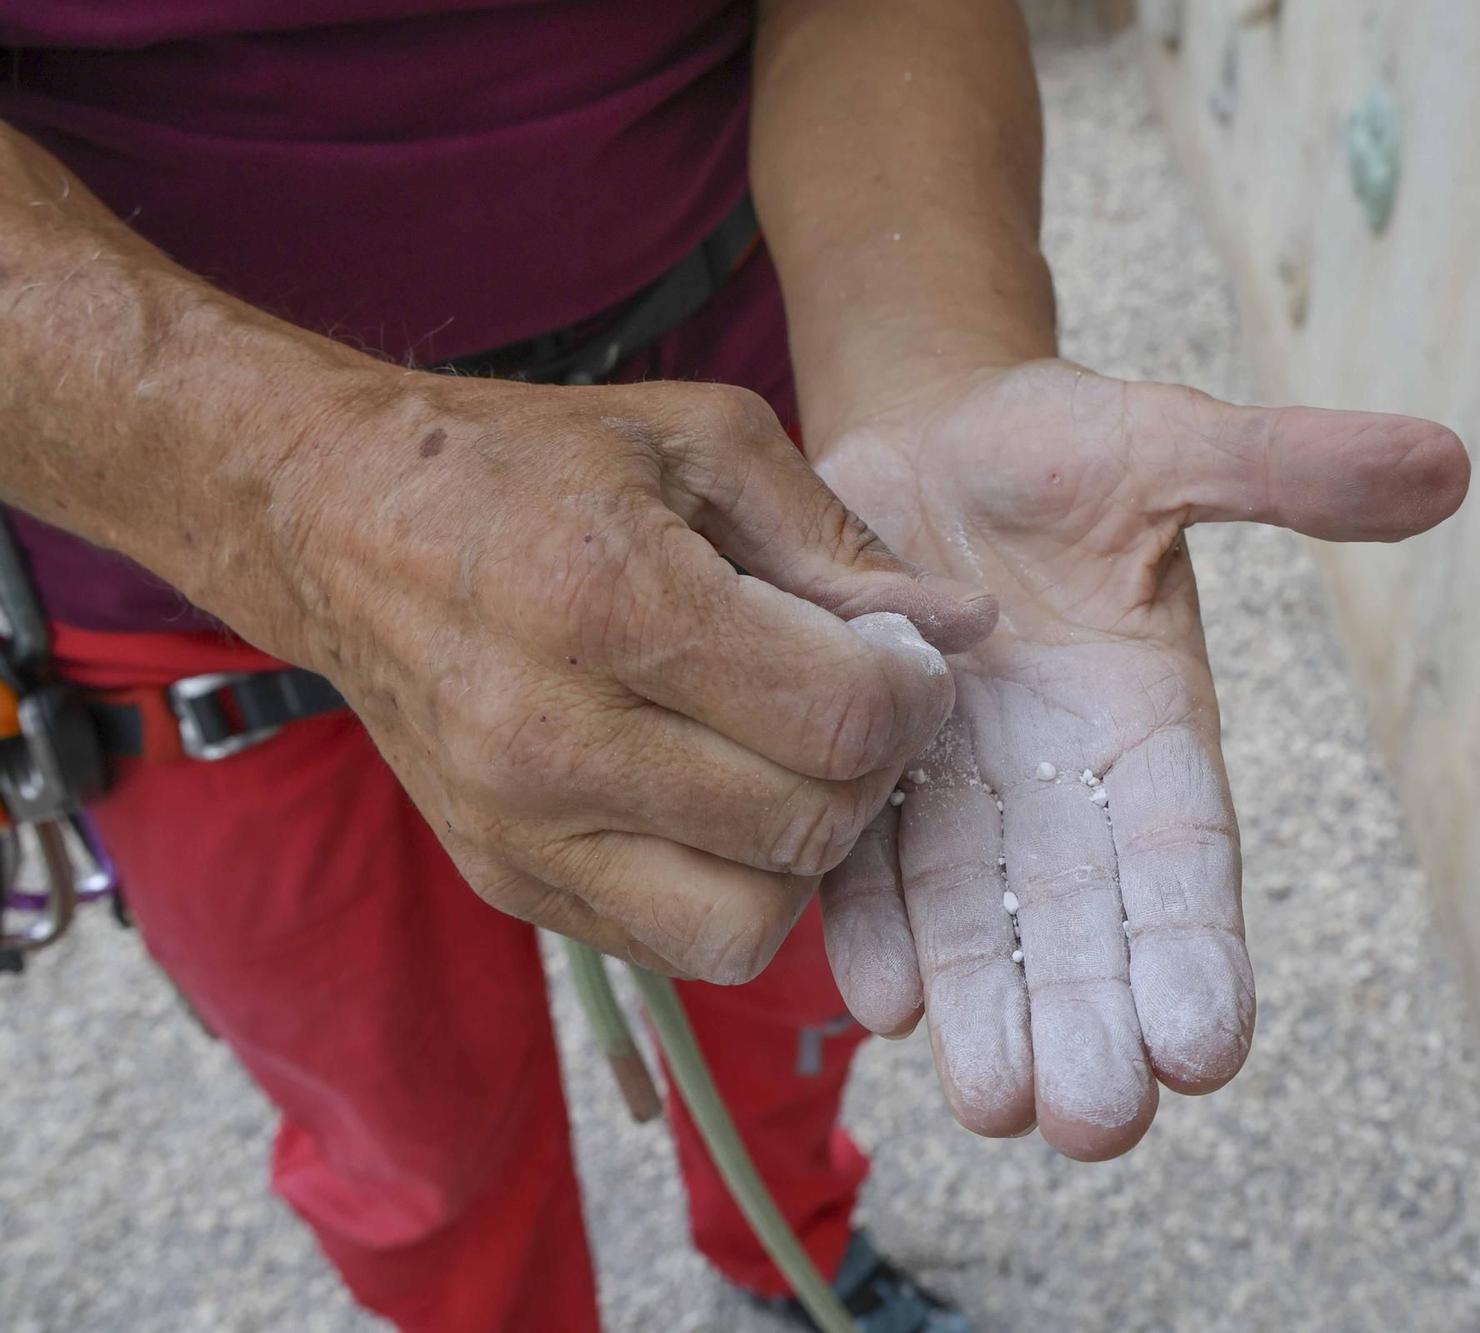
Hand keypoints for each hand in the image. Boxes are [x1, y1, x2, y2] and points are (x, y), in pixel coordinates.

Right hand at [259, 374, 995, 981]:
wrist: (336, 526)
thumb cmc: (530, 463)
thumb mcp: (699, 442)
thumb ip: (840, 539)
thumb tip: (967, 626)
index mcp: (612, 600)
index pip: (841, 720)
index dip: (915, 698)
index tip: (908, 660)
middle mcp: (553, 737)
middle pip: (808, 829)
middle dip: (875, 774)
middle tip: (863, 710)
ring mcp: (521, 829)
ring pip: (748, 925)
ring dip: (807, 857)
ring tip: (794, 768)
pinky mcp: (507, 883)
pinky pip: (676, 944)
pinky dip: (732, 889)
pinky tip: (726, 800)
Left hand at [814, 361, 1466, 1157]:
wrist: (920, 440)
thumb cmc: (1057, 448)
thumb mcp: (1171, 446)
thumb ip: (1285, 470)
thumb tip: (1447, 462)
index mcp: (1151, 727)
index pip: (1186, 856)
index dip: (1198, 947)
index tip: (1208, 1049)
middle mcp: (1062, 789)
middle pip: (1084, 927)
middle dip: (1092, 1025)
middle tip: (1094, 1123)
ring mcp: (959, 798)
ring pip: (977, 928)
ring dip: (987, 1016)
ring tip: (996, 1103)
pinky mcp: (869, 783)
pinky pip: (867, 872)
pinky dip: (874, 932)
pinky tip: (881, 998)